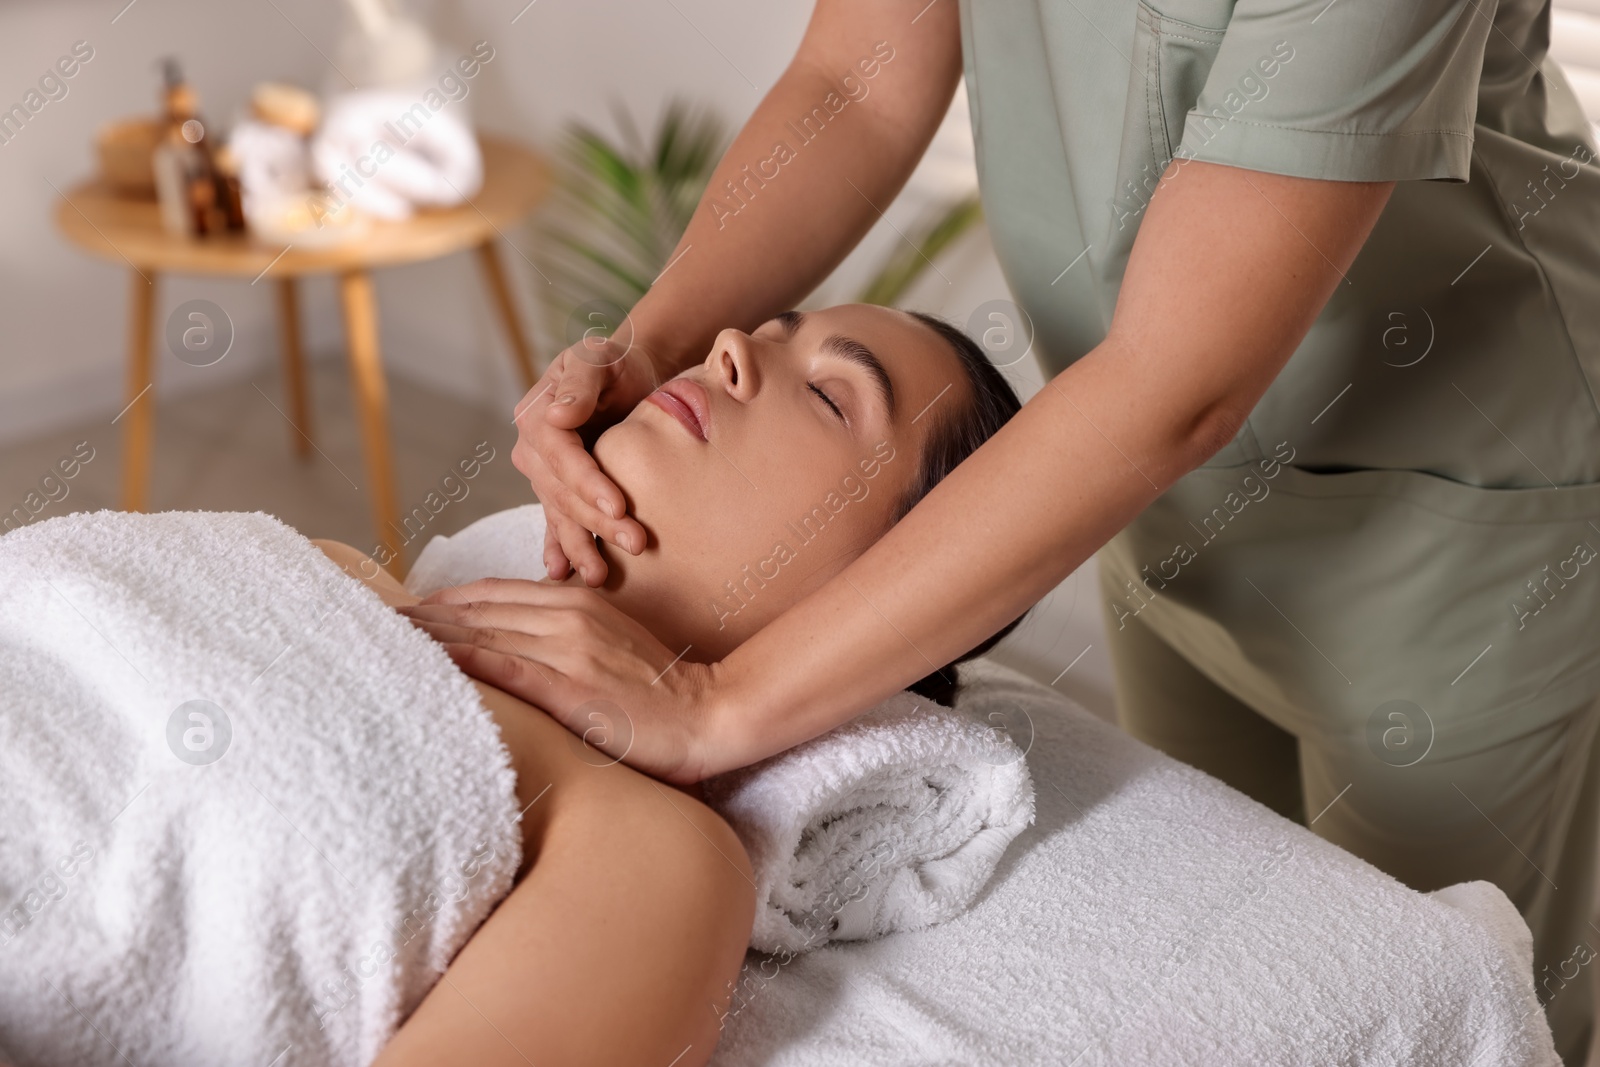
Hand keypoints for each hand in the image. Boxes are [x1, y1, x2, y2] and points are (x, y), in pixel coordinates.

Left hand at [401, 579, 722, 784]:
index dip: (442, 603)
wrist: (709, 712)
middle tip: (372, 625)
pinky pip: (504, 669)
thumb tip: (522, 643)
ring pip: (481, 635)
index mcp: (574, 603)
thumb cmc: (661, 689)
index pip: (491, 595)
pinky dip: (462, 663)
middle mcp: (566, 616)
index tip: (402, 613)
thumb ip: (568, 634)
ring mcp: (568, 650)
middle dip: (421, 618)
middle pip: (475, 611)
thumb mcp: (610, 644)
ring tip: (382, 644)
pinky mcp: (571, 687)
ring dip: (428, 638)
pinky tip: (428, 665)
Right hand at [511, 333, 659, 586]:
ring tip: (600, 577)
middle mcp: (532, 451)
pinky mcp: (559, 492)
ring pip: (561, 515)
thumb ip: (580, 384)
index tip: (618, 505)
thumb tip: (557, 416)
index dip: (587, 481)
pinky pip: (556, 524)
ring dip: (580, 546)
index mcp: (536, 418)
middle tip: (636, 543)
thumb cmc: (614, 363)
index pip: (560, 456)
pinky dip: (559, 549)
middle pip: (563, 492)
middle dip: (597, 521)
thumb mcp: (597, 359)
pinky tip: (562, 574)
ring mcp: (543, 476)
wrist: (625, 375)